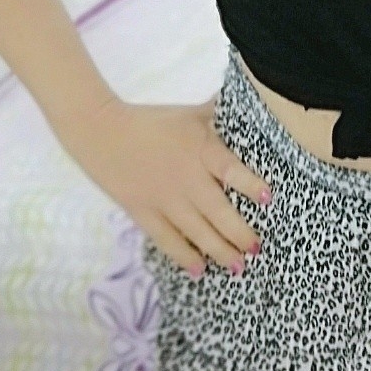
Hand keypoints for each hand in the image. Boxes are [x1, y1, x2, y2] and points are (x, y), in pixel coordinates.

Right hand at [69, 93, 272, 277]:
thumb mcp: (190, 113)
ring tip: (238, 267)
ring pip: (196, 232)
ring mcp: (164, 199)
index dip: (249, 184)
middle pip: (217, 211)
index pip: (229, 169)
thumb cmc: (152, 121)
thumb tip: (250, 99)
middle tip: (257, 249)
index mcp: (200, 150)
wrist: (102, 131)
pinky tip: (199, 270)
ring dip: (219, 251)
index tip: (268, 198)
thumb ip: (219, 114)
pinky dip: (183, 256)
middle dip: (240, 233)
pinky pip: (167, 240)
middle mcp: (185, 178)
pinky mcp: (143, 213)